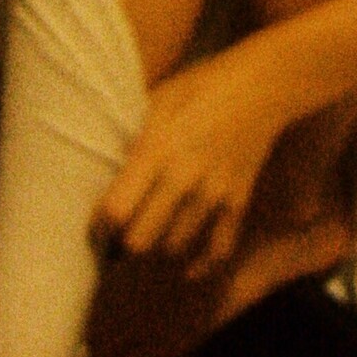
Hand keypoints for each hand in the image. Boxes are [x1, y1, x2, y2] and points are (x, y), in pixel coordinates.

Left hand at [92, 39, 295, 277]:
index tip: (95, 224)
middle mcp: (183, 179)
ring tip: (153, 231)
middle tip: (120, 233)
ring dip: (159, 243)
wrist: (261, 87)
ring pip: (173, 246)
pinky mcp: (238, 203)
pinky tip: (189, 268)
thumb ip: (133, 139)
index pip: (116, 211)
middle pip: (140, 240)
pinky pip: (218, 249)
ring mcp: (214, 195)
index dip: (99, 225)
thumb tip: (108, 173)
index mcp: (157, 150)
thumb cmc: (201, 87)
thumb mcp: (158, 101)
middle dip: (124, 241)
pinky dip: (202, 264)